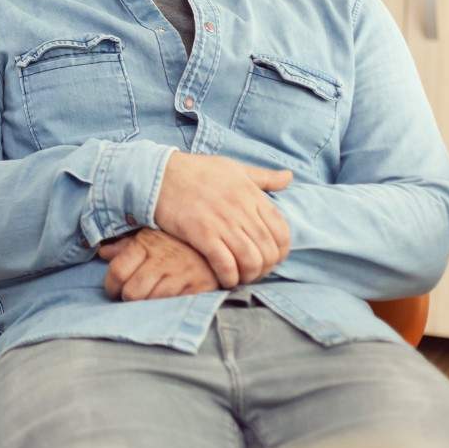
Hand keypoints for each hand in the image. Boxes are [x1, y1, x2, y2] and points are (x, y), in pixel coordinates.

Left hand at [99, 228, 219, 300]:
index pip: (118, 271)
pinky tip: (167, 301)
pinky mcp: (199, 287)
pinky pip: (175, 306)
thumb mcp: (149, 235)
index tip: (113, 289)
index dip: (110, 286)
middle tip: (131, 297)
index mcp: (146, 244)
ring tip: (149, 299)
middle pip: (132, 292)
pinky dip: (168, 308)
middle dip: (127, 298)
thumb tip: (103, 252)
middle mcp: (163, 259)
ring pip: (152, 301)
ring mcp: (182, 274)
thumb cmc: (177, 240)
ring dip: (147, 305)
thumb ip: (125, 245)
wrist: (218, 241)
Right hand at [153, 152, 292, 287]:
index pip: (282, 231)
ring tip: (241, 277)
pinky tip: (225, 279)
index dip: (281, 251)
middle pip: (268, 250)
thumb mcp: (234, 168)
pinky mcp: (201, 233)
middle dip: (266, 267)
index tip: (271, 257)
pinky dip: (230, 277)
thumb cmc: (196, 170)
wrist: (159, 173)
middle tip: (255, 272)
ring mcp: (221, 222)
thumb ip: (263, 177)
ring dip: (249, 275)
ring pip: (250, 260)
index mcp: (251, 194)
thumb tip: (289, 177)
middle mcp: (241, 209)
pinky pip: (225, 264)